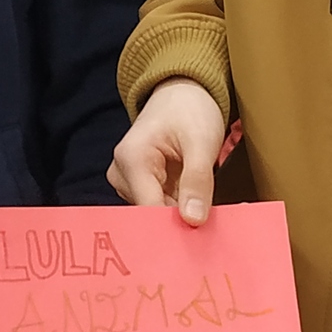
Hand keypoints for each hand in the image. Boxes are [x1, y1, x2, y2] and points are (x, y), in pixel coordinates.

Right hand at [108, 77, 225, 221]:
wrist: (181, 92)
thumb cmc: (190, 110)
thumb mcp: (202, 142)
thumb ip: (197, 181)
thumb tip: (193, 220)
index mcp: (132, 159)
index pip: (149, 209)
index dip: (174, 227)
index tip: (200, 239)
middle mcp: (121, 173)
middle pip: (150, 214)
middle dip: (180, 221)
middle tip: (210, 224)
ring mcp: (127, 180)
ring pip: (155, 213)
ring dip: (180, 215)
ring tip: (203, 208)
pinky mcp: (137, 185)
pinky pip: (158, 206)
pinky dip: (177, 208)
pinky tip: (193, 204)